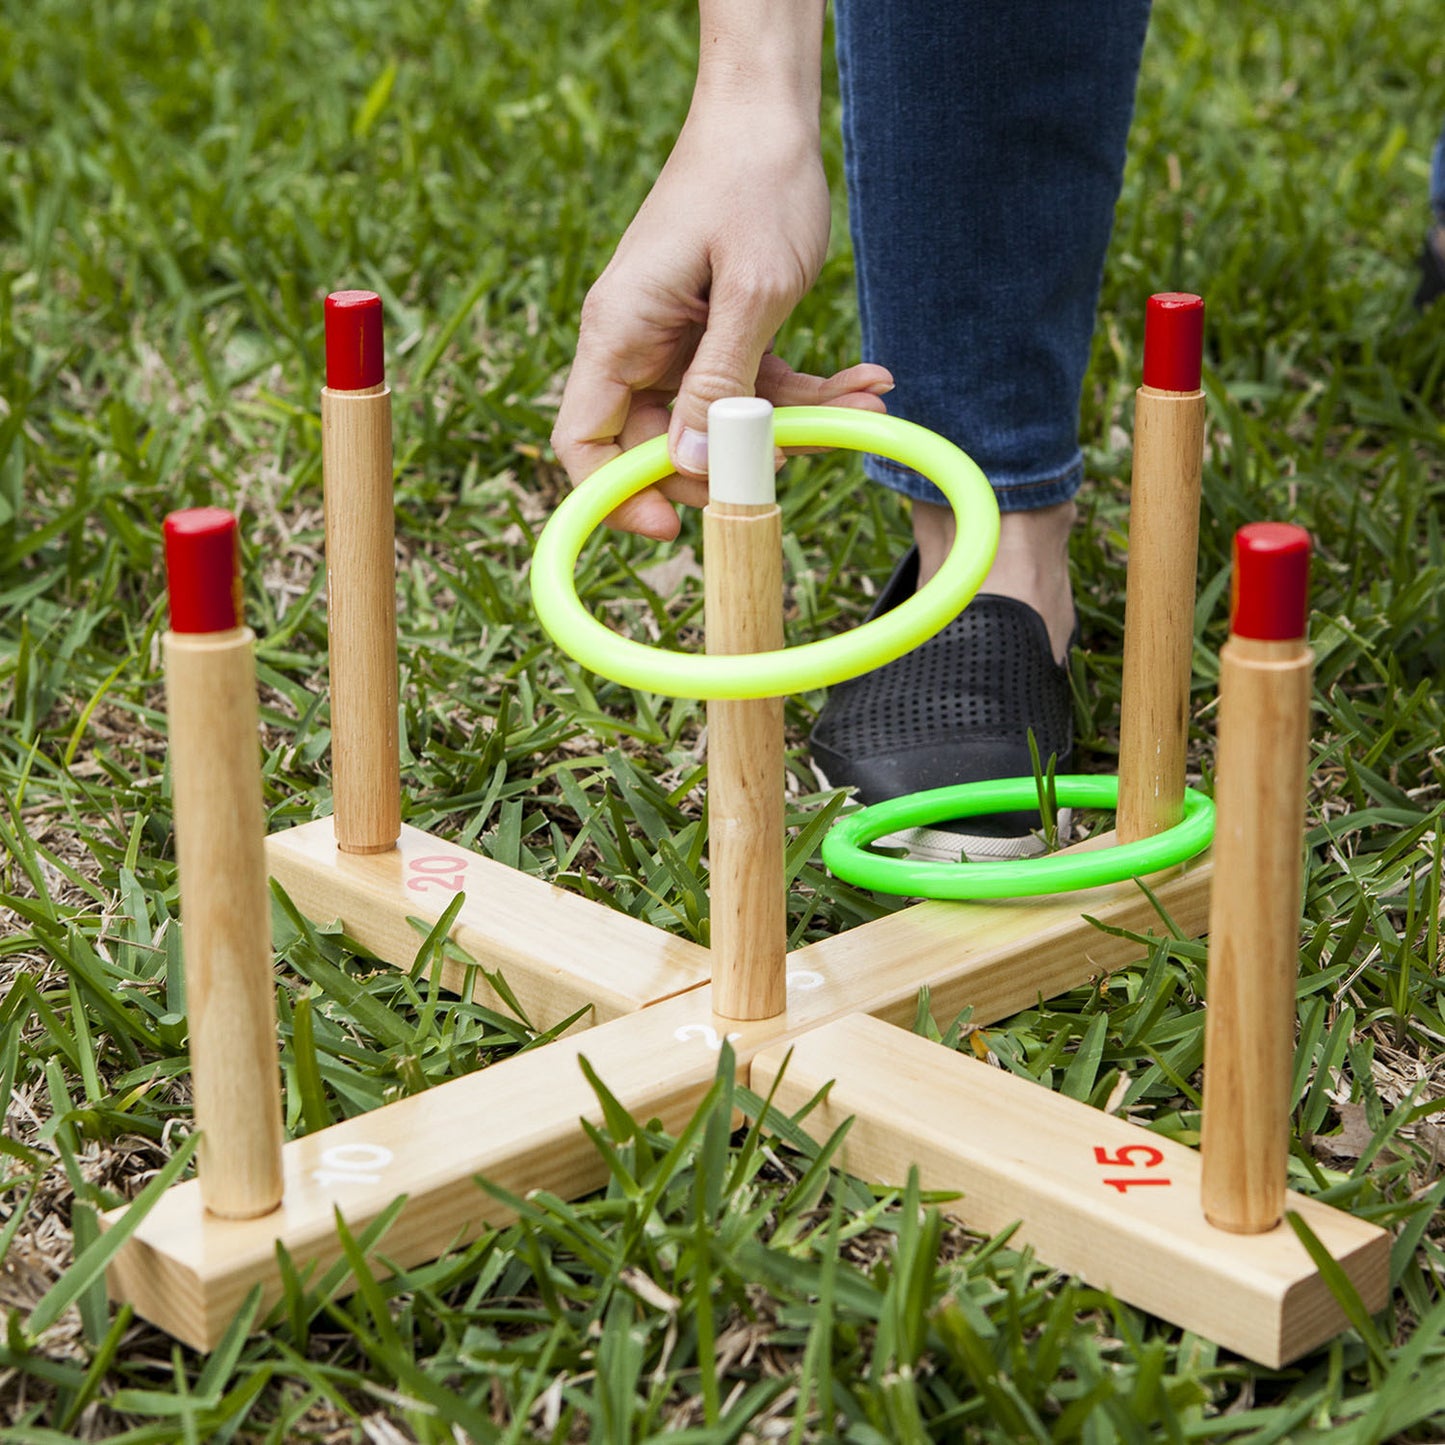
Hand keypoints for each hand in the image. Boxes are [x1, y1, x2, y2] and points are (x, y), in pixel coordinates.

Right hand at [551, 95, 891, 537]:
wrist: (770, 112)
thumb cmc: (750, 179)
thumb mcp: (749, 290)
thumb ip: (721, 381)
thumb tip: (693, 465)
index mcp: (619, 333)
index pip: (582, 439)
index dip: (615, 494)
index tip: (672, 527)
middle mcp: (639, 344)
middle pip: (659, 444)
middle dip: (727, 467)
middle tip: (788, 464)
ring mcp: (679, 341)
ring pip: (722, 422)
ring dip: (791, 430)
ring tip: (863, 412)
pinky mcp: (720, 333)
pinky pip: (756, 387)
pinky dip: (808, 395)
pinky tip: (865, 385)